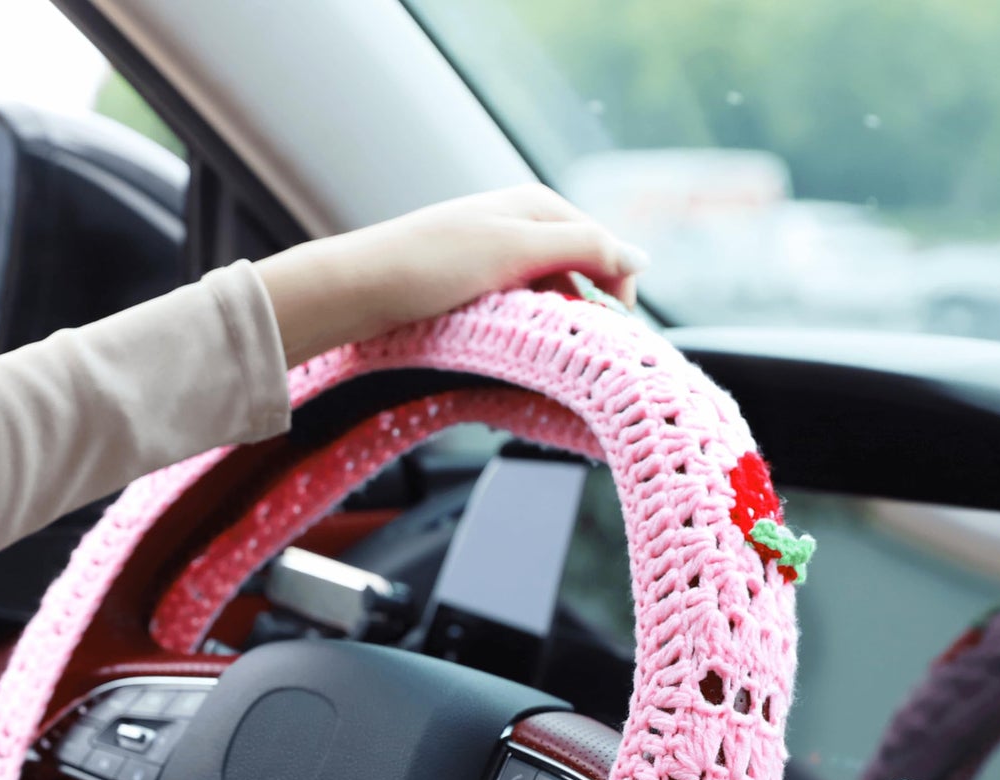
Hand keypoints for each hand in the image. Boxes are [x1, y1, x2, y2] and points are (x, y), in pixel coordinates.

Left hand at [255, 185, 648, 367]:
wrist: (359, 288)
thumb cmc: (431, 265)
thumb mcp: (517, 250)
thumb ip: (582, 250)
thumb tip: (640, 258)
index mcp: (536, 205)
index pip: (603, 244)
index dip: (618, 287)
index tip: (621, 333)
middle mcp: (518, 223)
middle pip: (579, 269)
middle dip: (589, 307)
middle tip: (590, 352)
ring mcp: (494, 255)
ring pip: (549, 292)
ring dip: (558, 321)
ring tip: (554, 354)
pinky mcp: (471, 284)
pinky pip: (519, 306)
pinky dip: (528, 326)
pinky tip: (521, 346)